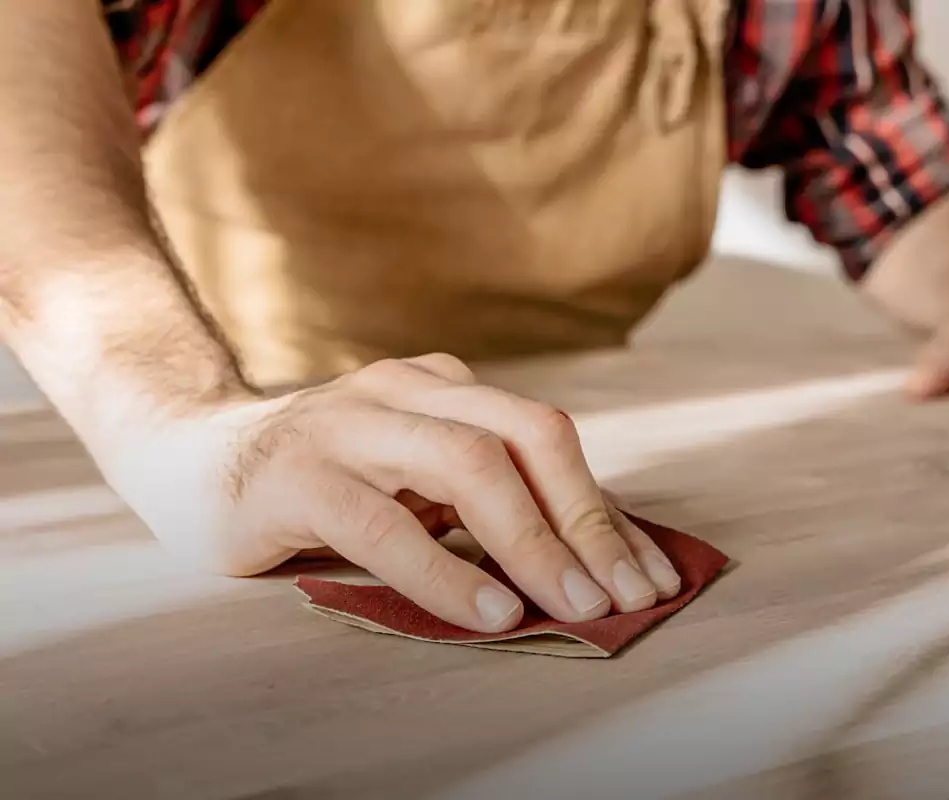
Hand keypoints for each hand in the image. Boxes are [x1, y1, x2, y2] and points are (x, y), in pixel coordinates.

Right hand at [104, 354, 681, 632]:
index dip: (607, 509)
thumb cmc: (331, 486)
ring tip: (574, 605)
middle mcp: (404, 390)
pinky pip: (384, 524)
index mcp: (444, 389)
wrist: (196, 464)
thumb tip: (595, 561)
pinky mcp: (295, 476)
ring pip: (464, 465)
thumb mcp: (417, 483)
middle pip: (523, 438)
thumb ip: (488, 504)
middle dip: (585, 520)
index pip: (546, 437)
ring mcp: (347, 424)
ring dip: (531, 541)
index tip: (655, 576)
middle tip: (627, 594)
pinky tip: (487, 613)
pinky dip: (445, 572)